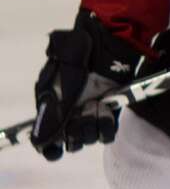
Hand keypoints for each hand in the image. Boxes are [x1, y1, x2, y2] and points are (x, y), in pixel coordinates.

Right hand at [31, 11, 140, 160]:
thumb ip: (54, 105)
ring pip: (88, 139)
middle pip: (69, 142)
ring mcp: (89, 112)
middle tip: (82, 117)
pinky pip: (106, 132)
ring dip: (91, 129)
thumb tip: (41, 138)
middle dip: (75, 134)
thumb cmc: (80, 50)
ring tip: (96, 109)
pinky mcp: (108, 111)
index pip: (45, 138)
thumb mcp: (62, 74)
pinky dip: (107, 127)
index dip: (50, 148)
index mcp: (51, 104)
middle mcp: (69, 113)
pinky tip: (107, 112)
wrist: (107, 40)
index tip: (56, 148)